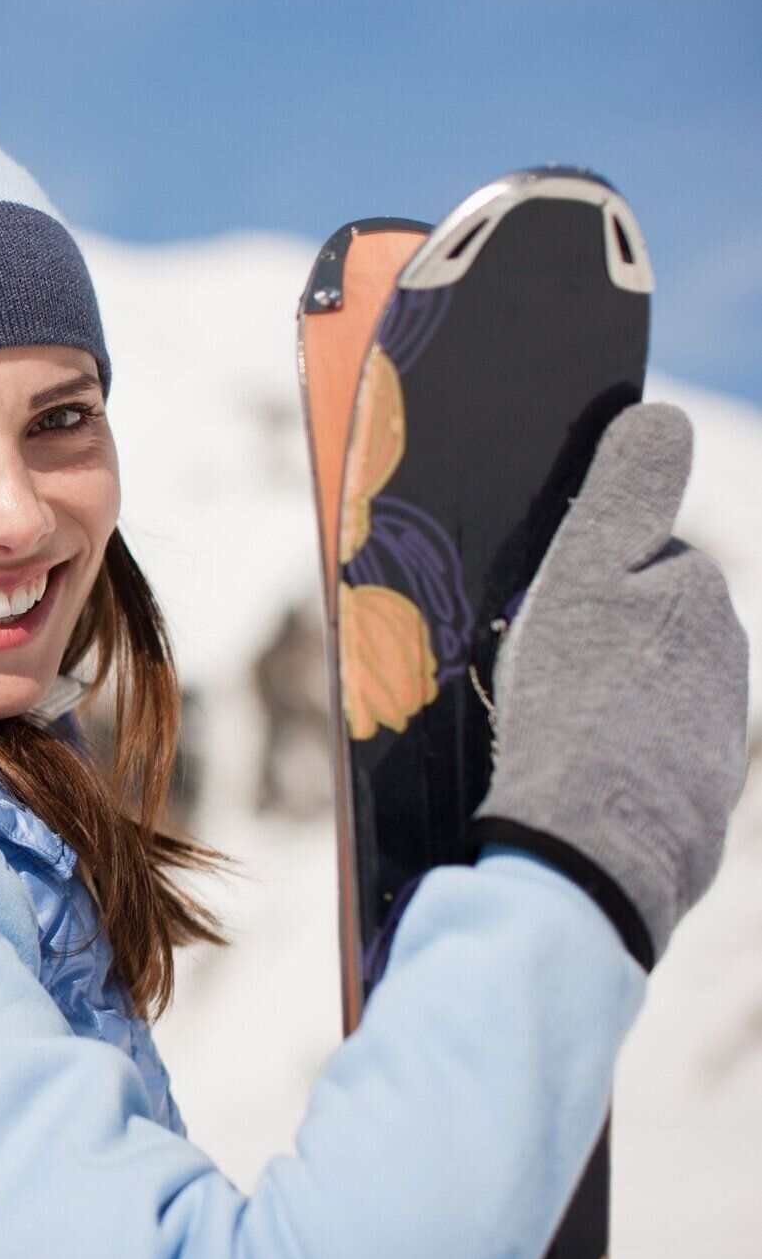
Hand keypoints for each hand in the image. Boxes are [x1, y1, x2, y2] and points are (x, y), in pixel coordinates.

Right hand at [471, 402, 750, 969]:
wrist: (597, 847)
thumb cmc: (582, 701)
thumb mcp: (587, 574)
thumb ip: (628, 492)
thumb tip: (663, 411)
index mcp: (698, 598)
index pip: (638, 554)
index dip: (582, 568)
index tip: (538, 599)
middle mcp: (726, 662)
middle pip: (642, 620)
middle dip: (595, 630)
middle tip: (531, 661)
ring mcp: (715, 735)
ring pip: (645, 686)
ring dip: (601, 693)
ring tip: (543, 723)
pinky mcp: (694, 798)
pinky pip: (644, 750)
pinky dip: (610, 751)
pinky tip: (568, 769)